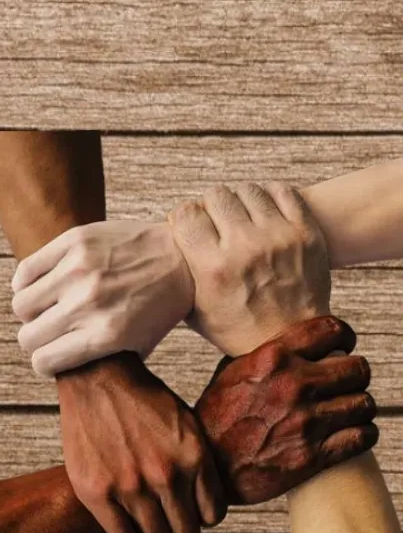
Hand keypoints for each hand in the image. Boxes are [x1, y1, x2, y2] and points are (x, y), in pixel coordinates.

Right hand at [11, 220, 194, 376]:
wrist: (183, 258)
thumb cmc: (161, 306)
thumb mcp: (140, 345)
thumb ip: (104, 361)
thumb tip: (67, 372)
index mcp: (105, 335)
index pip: (45, 361)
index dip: (45, 363)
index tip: (51, 358)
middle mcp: (89, 304)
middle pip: (28, 336)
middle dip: (36, 340)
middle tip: (49, 333)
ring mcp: (79, 270)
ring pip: (21, 304)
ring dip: (31, 311)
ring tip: (48, 308)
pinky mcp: (74, 242)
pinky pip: (27, 270)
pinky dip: (26, 282)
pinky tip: (43, 285)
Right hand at [56, 351, 225, 532]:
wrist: (99, 377)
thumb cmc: (144, 400)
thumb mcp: (188, 424)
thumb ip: (200, 462)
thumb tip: (211, 502)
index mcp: (194, 456)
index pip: (213, 514)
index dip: (204, 515)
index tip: (193, 509)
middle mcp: (166, 475)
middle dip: (182, 527)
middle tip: (171, 515)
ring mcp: (131, 486)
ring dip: (155, 530)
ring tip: (148, 514)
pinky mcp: (98, 492)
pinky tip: (127, 517)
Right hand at [167, 181, 330, 354]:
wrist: (293, 342)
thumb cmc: (239, 329)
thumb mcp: (197, 311)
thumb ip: (180, 276)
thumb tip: (165, 244)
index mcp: (213, 268)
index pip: (186, 213)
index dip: (186, 217)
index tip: (192, 226)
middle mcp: (245, 248)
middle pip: (216, 196)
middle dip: (212, 208)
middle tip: (218, 224)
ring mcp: (278, 237)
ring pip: (248, 190)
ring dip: (241, 202)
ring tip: (244, 220)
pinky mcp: (305, 232)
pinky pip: (282, 191)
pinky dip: (270, 198)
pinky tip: (265, 215)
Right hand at [196, 316, 377, 503]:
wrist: (207, 468)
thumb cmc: (215, 419)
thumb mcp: (232, 373)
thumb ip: (265, 355)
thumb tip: (292, 344)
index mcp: (274, 357)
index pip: (333, 330)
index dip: (345, 337)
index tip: (344, 348)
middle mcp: (294, 385)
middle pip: (358, 369)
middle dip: (355, 376)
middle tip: (347, 384)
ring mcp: (306, 421)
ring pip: (365, 403)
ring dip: (360, 408)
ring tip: (350, 412)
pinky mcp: (313, 455)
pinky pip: (363, 437)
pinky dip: (363, 435)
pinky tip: (353, 434)